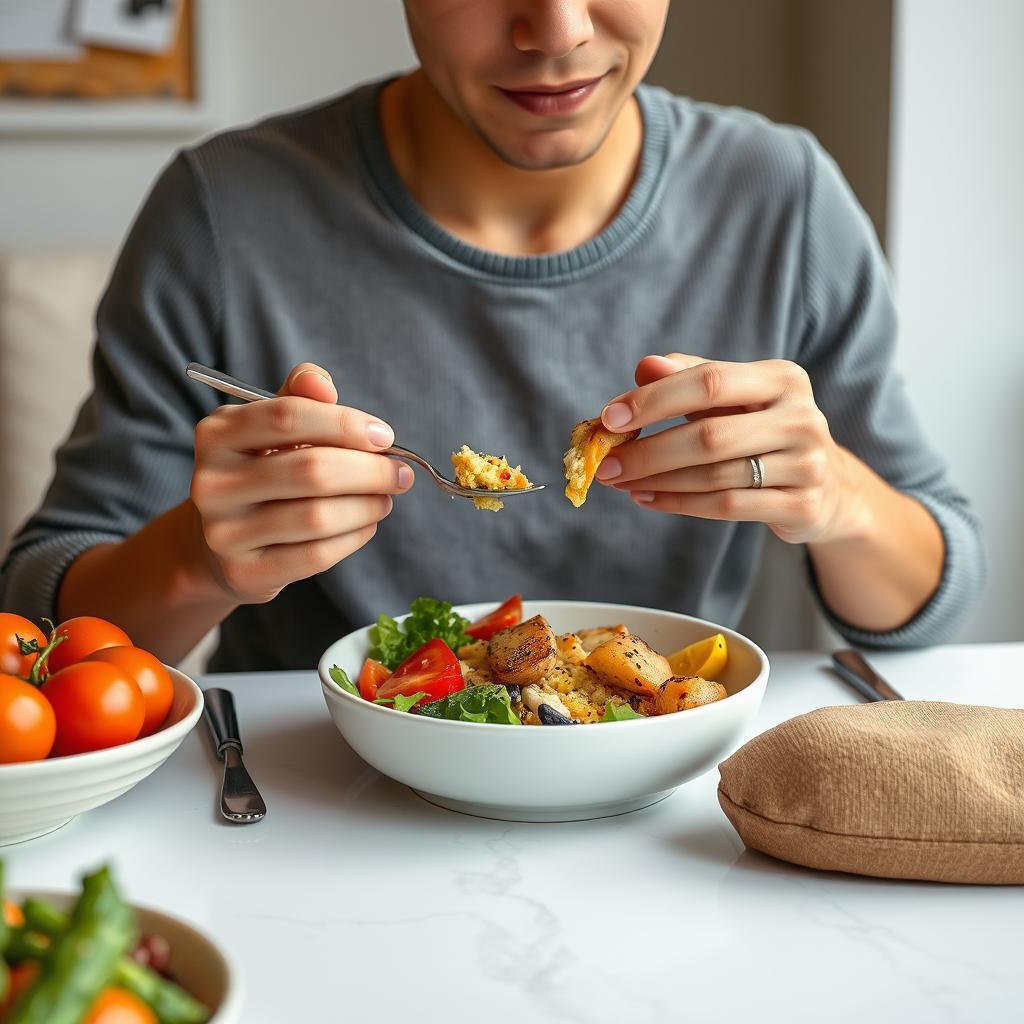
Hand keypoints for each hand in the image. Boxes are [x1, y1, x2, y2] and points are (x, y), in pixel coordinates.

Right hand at [189, 362, 413, 602]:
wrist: (222, 543)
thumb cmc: (263, 472)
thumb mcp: (271, 429)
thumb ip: (299, 399)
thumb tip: (320, 382)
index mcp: (218, 433)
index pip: (288, 416)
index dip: (345, 424)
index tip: (384, 436)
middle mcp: (212, 482)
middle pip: (310, 470)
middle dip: (370, 471)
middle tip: (401, 473)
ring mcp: (224, 532)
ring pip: (317, 517)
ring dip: (368, 506)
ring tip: (385, 498)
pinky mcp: (244, 572)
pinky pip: (316, 555)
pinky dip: (354, 537)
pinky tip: (366, 524)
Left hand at [595, 353, 857, 544]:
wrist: (828, 487)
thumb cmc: (763, 431)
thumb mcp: (733, 397)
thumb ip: (688, 377)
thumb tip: (645, 365)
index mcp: (783, 378)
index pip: (710, 382)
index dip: (655, 399)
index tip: (610, 417)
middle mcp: (802, 417)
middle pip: (710, 435)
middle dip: (649, 451)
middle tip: (606, 462)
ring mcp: (806, 464)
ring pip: (714, 476)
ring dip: (658, 481)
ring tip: (620, 481)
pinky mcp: (802, 505)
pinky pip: (726, 507)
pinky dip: (679, 503)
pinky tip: (648, 498)